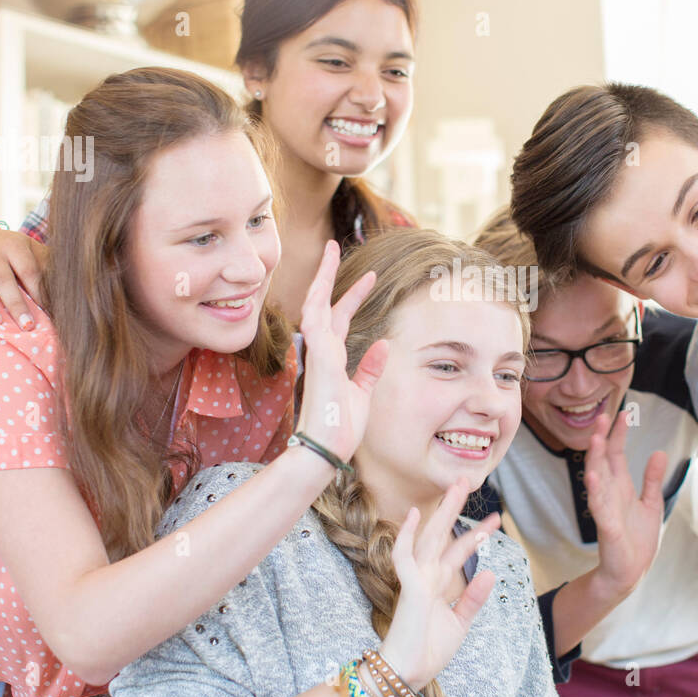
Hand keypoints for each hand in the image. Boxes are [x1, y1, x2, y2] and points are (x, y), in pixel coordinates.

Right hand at [0, 228, 47, 327]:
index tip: (48, 311)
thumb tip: (77, 286)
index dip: (38, 291)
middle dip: (15, 303)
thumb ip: (49, 265)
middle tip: (27, 325)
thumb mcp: (33, 250)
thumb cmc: (15, 252)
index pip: (28, 270)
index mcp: (14, 247)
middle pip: (3, 280)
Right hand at [295, 240, 387, 462]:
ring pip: (315, 305)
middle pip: (324, 303)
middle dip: (328, 275)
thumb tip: (382, 344)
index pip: (340, 317)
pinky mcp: (317, 361)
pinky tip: (326, 285)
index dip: (353, 296)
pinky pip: (315, 325)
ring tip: (330, 250)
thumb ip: (370, 369)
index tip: (370, 276)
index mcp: (331, 358)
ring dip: (322, 278)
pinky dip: (319, 303)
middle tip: (334, 246)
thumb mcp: (363, 394)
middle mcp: (321, 351)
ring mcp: (317, 355)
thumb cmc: (341, 427)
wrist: (326, 449)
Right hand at [379, 478, 499, 690]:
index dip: (476, 534)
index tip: (495, 520)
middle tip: (469, 481)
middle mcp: (426, 576)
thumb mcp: (460, 623)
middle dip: (455, 508)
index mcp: (437, 584)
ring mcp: (417, 580)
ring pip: (430, 537)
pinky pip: (405, 557)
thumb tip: (490, 572)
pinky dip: (408, 536)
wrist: (408, 673)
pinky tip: (415, 515)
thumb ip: (473, 598)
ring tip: (457, 487)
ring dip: (443, 512)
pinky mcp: (410, 588)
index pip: (458, 551)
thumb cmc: (428, 650)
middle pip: (443, 534)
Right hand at [585, 410, 666, 598]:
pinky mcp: (606, 526)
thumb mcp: (651, 504)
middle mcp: (609, 494)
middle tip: (603, 417)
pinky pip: (598, 506)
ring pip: (597, 479)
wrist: (630, 572)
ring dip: (595, 459)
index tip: (624, 414)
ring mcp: (606, 508)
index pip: (616, 455)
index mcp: (620, 487)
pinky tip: (593, 477)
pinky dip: (595, 491)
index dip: (618, 435)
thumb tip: (659, 452)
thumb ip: (652, 479)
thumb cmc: (637, 539)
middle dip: (603, 439)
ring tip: (595, 439)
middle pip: (603, 461)